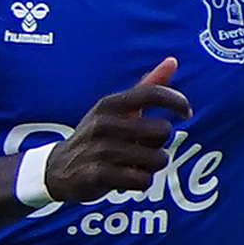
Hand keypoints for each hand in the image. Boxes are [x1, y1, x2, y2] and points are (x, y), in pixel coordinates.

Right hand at [47, 56, 190, 201]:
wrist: (56, 169)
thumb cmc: (96, 136)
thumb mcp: (115, 109)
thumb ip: (146, 86)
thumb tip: (173, 61)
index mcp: (109, 104)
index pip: (152, 93)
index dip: (176, 101)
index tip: (186, 113)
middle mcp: (104, 124)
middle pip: (163, 131)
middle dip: (159, 143)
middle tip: (141, 147)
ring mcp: (101, 150)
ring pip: (157, 159)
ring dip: (151, 166)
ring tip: (133, 164)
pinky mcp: (99, 175)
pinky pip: (143, 181)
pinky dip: (141, 182)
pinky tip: (125, 178)